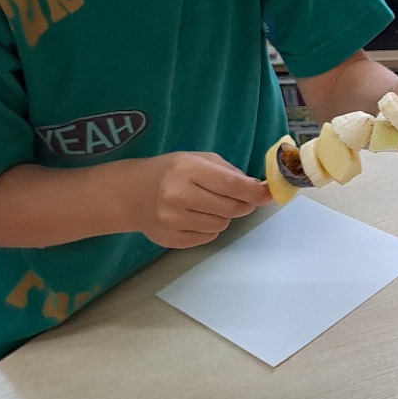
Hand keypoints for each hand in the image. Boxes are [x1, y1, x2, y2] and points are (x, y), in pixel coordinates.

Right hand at [133, 152, 272, 248]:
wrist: (129, 194)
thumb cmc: (169, 171)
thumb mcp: (196, 159)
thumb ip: (227, 171)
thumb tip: (257, 188)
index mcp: (187, 171)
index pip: (230, 184)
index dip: (254, 192)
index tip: (268, 195)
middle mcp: (178, 196)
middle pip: (230, 208)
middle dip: (243, 204)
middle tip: (242, 199)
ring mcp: (173, 221)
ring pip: (222, 224)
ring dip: (224, 215)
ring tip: (208, 205)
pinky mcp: (171, 239)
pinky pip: (208, 236)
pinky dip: (210, 227)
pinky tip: (196, 216)